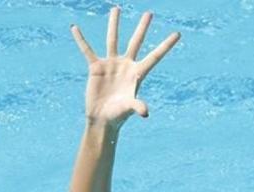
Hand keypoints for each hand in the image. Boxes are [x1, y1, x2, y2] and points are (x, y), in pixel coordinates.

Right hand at [72, 7, 179, 126]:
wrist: (101, 119)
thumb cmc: (118, 116)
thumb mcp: (128, 109)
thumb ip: (137, 106)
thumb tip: (145, 113)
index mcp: (138, 73)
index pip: (155, 56)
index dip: (166, 45)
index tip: (178, 34)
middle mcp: (126, 65)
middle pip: (136, 42)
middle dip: (142, 28)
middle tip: (149, 13)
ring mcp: (111, 64)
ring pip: (113, 40)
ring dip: (114, 24)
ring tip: (116, 8)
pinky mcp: (96, 67)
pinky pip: (87, 50)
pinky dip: (81, 40)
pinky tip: (75, 28)